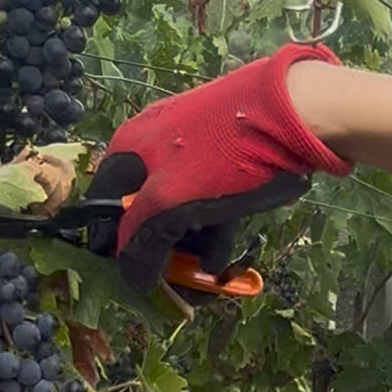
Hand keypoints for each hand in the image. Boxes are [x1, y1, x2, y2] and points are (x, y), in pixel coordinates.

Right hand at [87, 42, 352, 293]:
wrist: (288, 110)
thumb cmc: (218, 155)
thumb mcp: (169, 203)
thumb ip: (143, 242)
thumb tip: (131, 278)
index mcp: (128, 151)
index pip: (103, 206)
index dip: (113, 243)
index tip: (130, 276)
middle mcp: (152, 146)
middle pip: (144, 209)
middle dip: (160, 250)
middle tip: (175, 281)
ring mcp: (189, 148)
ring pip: (180, 208)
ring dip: (190, 245)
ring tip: (207, 275)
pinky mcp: (223, 155)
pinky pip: (208, 199)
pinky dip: (212, 227)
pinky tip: (223, 254)